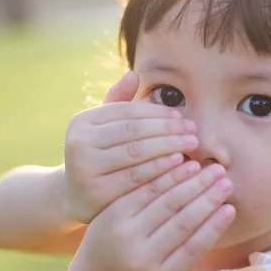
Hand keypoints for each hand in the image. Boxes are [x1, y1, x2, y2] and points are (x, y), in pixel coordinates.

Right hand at [64, 71, 198, 223]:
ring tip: (191, 144)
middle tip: (193, 129)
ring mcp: (85, 168)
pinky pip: (136, 176)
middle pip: (133, 130)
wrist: (77, 196)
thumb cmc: (99, 155)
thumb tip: (133, 74)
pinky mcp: (97, 191)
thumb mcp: (103, 129)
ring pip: (136, 152)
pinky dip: (160, 168)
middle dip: (167, 129)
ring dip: (168, 146)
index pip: (126, 111)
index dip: (156, 112)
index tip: (180, 116)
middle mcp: (78, 142)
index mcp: (81, 122)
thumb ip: (117, 102)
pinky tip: (179, 163)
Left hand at [78, 162, 236, 270]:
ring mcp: (123, 232)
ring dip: (191, 182)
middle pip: (180, 222)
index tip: (231, 207)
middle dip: (207, 198)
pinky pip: (146, 188)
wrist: (96, 266)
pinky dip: (168, 175)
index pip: (192, 249)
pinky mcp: (113, 210)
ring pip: (164, 202)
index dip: (214, 227)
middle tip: (226, 180)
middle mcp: (138, 257)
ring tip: (211, 168)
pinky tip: (185, 163)